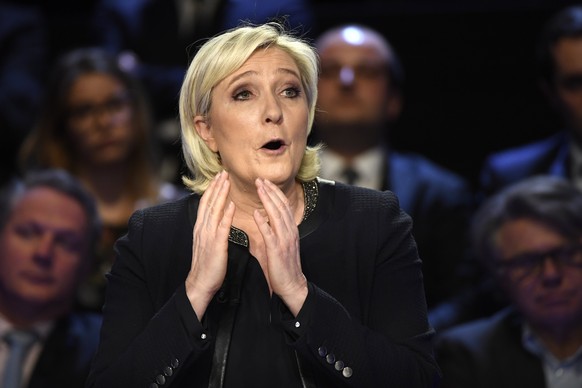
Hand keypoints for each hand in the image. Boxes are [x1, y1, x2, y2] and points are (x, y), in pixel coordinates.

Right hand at [186, 171, 234, 319]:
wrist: (201, 283)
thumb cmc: (207, 264)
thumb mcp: (208, 242)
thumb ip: (212, 228)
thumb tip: (219, 216)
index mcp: (201, 228)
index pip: (206, 204)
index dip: (212, 189)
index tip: (218, 177)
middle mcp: (202, 229)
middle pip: (209, 203)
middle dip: (216, 186)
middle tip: (223, 172)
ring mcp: (208, 236)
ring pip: (214, 211)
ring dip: (220, 194)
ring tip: (226, 181)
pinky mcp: (216, 245)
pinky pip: (221, 227)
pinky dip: (226, 215)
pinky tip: (231, 205)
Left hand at [254, 178, 307, 315]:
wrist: (291, 285)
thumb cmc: (282, 265)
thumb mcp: (278, 243)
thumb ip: (270, 230)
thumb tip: (260, 218)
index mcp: (290, 229)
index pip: (283, 206)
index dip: (275, 192)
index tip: (265, 182)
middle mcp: (289, 232)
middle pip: (280, 206)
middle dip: (270, 191)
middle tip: (260, 179)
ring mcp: (284, 241)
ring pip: (277, 216)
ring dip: (267, 200)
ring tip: (259, 189)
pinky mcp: (277, 251)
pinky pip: (269, 234)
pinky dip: (263, 222)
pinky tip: (256, 213)